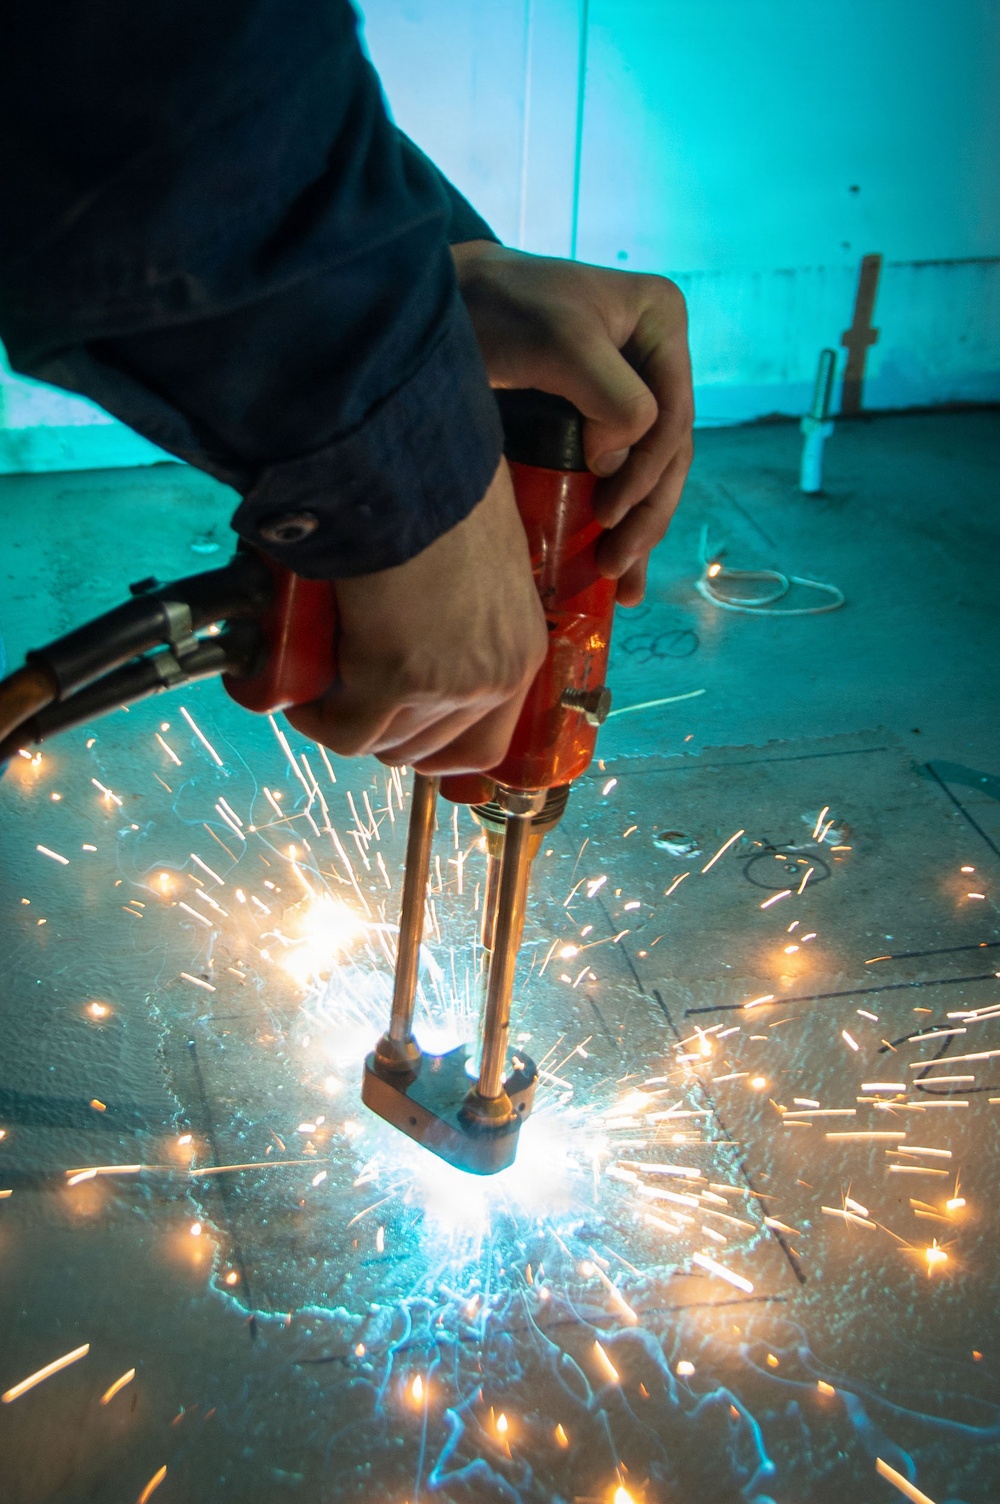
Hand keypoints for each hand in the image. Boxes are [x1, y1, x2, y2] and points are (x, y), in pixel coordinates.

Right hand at [284, 458, 546, 773]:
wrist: (413, 467)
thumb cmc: (445, 490)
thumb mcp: (484, 561)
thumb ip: (470, 604)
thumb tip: (429, 612)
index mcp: (522, 652)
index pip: (483, 743)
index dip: (433, 745)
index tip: (398, 726)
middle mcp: (494, 680)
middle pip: (428, 749)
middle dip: (383, 732)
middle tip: (349, 697)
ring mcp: (447, 685)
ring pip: (385, 742)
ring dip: (348, 723)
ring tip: (320, 689)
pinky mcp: (393, 679)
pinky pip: (347, 730)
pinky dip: (319, 721)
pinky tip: (302, 699)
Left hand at [452, 241, 693, 604]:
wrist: (447, 301)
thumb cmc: (499, 309)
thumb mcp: (561, 340)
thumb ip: (610, 395)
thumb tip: (616, 461)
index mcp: (662, 323)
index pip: (673, 417)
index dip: (646, 474)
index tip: (606, 514)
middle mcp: (653, 356)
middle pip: (667, 452)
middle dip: (645, 516)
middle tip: (614, 567)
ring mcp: (627, 388)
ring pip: (648, 472)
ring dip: (638, 531)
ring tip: (621, 586)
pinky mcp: (595, 417)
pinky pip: (619, 473)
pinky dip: (618, 521)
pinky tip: (613, 568)